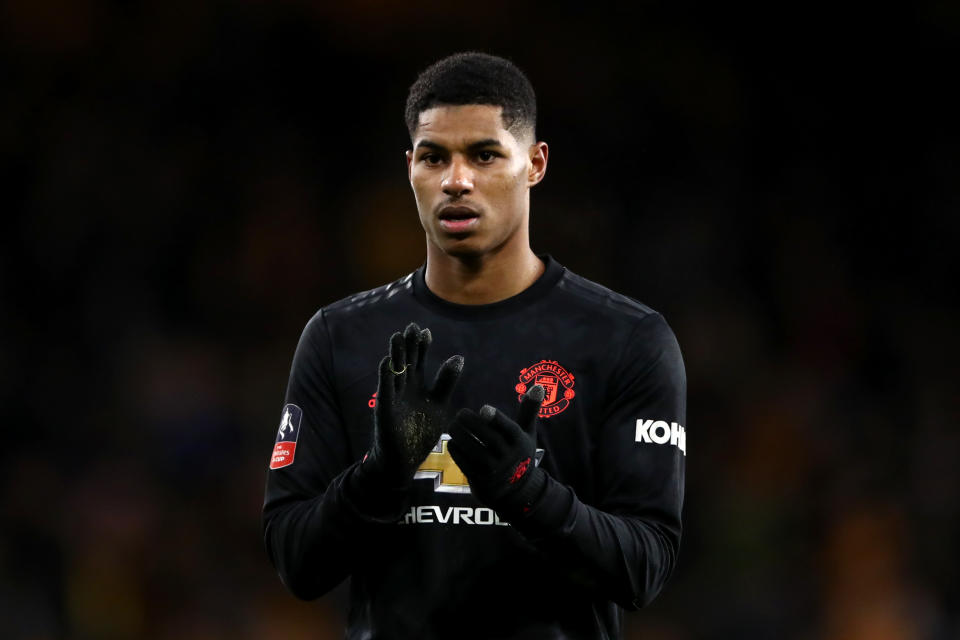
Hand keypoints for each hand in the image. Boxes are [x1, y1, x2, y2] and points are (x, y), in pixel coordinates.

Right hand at [365, 322, 463, 485]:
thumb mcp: (439, 404)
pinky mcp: (385, 408)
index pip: (419, 360)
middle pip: (407, 360)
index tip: (426, 331)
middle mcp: (404, 387)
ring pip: (395, 370)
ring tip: (398, 337)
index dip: (422, 346)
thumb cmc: (420, 433)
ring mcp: (393, 396)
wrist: (404, 458)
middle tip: (412, 327)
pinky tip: (388, 362)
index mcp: (418, 385)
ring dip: (396, 354)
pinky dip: (386, 376)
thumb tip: (459, 356)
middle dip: (409, 344)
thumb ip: (446, 382)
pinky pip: (385, 389)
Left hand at [448, 385, 545, 519]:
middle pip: (488, 438)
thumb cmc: (518, 453)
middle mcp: (509, 457)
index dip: (496, 419)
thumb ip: (529, 410)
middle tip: (460, 413)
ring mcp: (495, 471)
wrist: (516, 491)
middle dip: (471, 424)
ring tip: (452, 425)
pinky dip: (457, 451)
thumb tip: (539, 385)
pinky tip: (453, 441)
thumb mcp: (527, 433)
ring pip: (474, 450)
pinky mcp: (482, 480)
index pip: (509, 429)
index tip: (483, 408)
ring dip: (460, 436)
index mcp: (520, 443)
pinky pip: (465, 464)